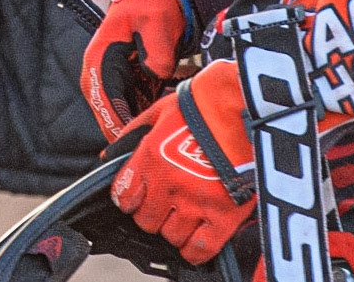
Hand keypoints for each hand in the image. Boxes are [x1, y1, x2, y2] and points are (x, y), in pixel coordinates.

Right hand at [81, 0, 190, 141]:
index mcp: (100, 58)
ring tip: (157, 140)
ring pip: (118, 115)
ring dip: (134, 127)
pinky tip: (161, 125)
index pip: (104, 97)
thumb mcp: (156, 21)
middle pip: (107, 113)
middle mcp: (99, 73)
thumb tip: (157, 73)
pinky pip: (130, 109)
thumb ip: (157, 49)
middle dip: (125, 131)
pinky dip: (143, 118)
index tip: (133, 137)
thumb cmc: (151, 5)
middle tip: (148, 148)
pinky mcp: (125, 85)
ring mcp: (110, 81)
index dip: (117, 120)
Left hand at [109, 60, 256, 264]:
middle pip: (146, 222)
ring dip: (176, 229)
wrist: (245, 104)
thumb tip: (108, 155)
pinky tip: (198, 236)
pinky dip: (195, 249)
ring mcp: (198, 202)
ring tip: (186, 215)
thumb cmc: (204, 103)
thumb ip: (132, 134)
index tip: (138, 197)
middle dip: (153, 215)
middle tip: (165, 204)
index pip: (123, 197)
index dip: (129, 199)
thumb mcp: (159, 111)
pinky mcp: (225, 215)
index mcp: (150, 158)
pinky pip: (200, 249)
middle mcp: (170, 184)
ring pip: (172, 237)